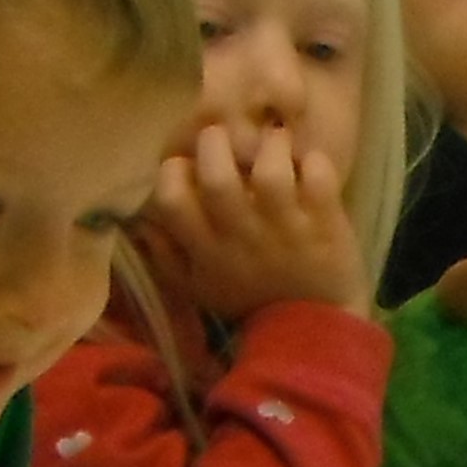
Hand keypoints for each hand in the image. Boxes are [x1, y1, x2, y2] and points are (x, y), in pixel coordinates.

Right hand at [147, 121, 370, 319]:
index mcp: (206, 250)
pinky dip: (314, 162)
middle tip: (227, 137)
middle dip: (217, 144)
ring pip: (272, 173)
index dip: (173, 171)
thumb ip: (167, 255)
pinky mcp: (325, 224)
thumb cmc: (251, 301)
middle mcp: (242, 236)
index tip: (187, 165)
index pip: (172, 199)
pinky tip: (308, 163)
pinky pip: (319, 180)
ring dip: (271, 146)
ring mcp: (286, 229)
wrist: (313, 329)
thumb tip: (142, 220)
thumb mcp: (198, 287)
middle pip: (218, 177)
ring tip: (274, 142)